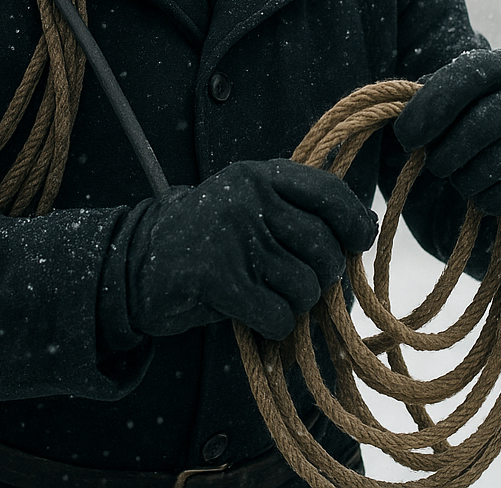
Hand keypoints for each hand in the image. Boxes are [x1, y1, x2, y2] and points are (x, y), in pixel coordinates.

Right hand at [125, 159, 376, 340]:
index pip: (329, 192)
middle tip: (299, 282)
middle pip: (323, 247)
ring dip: (295, 304)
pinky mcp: (217, 277)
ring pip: (304, 286)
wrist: (137, 262)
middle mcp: (248, 197)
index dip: (354, 221)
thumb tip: (363, 230)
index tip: (356, 242)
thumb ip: (296, 209)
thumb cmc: (209, 237)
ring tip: (269, 296)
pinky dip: (275, 325)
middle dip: (322, 276)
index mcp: (260, 174)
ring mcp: (232, 235)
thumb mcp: (249, 203)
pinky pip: (278, 314)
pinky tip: (256, 315)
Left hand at [393, 49, 500, 215]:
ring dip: (462, 179)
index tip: (405, 138)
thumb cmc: (488, 109)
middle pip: (476, 129)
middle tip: (435, 163)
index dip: (427, 110)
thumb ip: (432, 96)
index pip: (462, 80)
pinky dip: (485, 199)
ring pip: (491, 165)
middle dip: (443, 154)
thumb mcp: (466, 91)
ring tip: (459, 174)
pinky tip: (482, 190)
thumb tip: (403, 117)